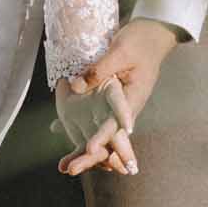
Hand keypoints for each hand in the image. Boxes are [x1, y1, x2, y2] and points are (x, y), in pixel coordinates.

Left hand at [56, 18, 182, 176]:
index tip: (90, 150)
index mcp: (132, 99)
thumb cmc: (140, 42)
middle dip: (91, 156)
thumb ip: (99, 69)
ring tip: (63, 167)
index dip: (103, 138)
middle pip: (108, 138)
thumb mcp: (121, 51)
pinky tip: (56, 129)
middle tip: (70, 169)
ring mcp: (116, 107)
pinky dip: (76, 127)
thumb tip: (75, 86)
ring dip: (83, 150)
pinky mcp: (108, 101)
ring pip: (99, 133)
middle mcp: (125, 109)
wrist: (151, 37)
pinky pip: (92, 119)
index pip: (116, 124)